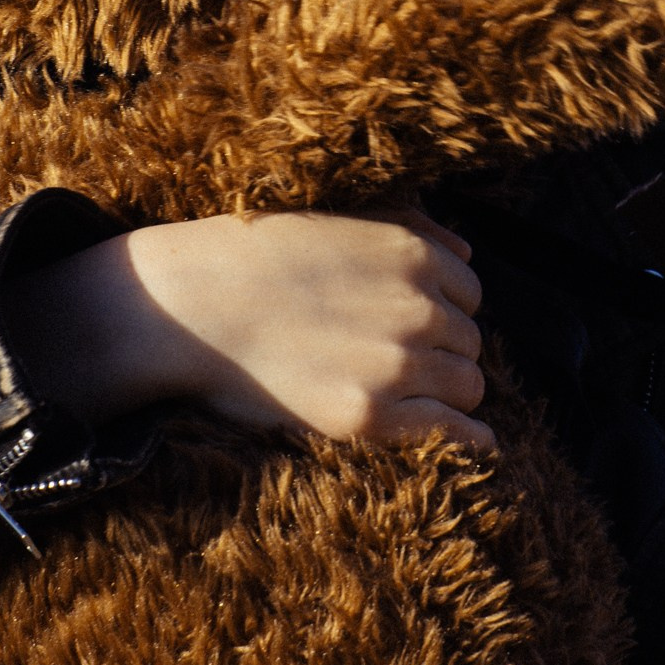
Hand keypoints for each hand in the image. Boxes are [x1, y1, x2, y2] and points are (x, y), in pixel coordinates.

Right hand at [2, 208, 491, 450]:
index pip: (469, 294)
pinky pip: (454, 432)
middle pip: (469, 342)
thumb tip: (468, 250)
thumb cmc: (257, 258)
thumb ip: (411, 227)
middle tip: (395, 363)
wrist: (191, 305)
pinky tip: (473, 445)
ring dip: (446, 392)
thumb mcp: (339, 220)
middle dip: (442, 352)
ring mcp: (397, 365)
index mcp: (414, 255)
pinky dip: (469, 440)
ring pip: (468, 386)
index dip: (442, 311)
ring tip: (408, 398)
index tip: (408, 326)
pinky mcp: (370, 416)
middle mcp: (418, 308)